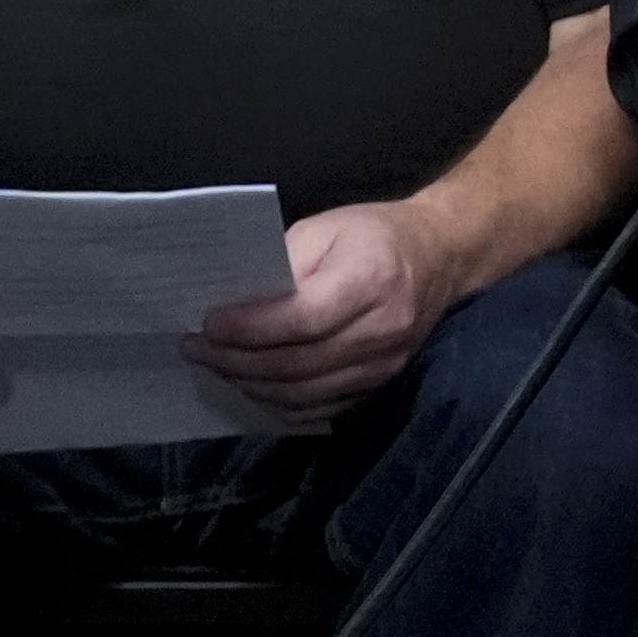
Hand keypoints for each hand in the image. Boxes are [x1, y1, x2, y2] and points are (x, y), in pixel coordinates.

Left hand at [189, 202, 451, 424]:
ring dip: (249, 384)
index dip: (249, 328)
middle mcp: (383, 328)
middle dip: (235, 359)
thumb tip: (232, 305)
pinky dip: (277, 402)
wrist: (441, 255)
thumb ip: (282, 265)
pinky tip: (253, 382)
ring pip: (302, 393)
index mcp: (372, 278)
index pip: (302, 318)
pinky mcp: (380, 384)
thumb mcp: (325, 228)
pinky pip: (318, 408)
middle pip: (296, 363)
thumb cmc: (374, 234)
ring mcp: (385, 363)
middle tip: (196, 348)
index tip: (208, 324)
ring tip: (217, 365)